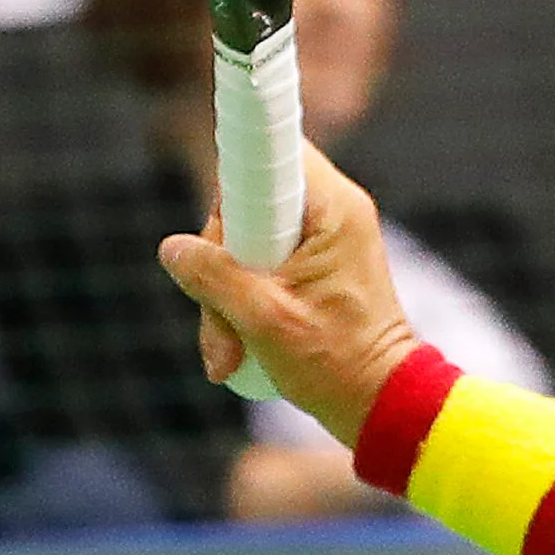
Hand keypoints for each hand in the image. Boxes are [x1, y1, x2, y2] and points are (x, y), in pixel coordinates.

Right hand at [158, 141, 421, 444]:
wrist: (381, 404)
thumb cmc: (337, 364)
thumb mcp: (265, 320)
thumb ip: (215, 277)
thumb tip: (172, 248)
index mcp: (334, 209)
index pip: (274, 150)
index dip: (235, 168)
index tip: (216, 197)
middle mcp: (332, 212)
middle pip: (246, 204)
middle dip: (219, 265)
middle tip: (217, 318)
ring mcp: (323, 240)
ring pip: (245, 243)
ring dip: (223, 298)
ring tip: (226, 353)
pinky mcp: (312, 267)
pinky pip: (258, 267)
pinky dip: (240, 305)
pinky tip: (234, 350)